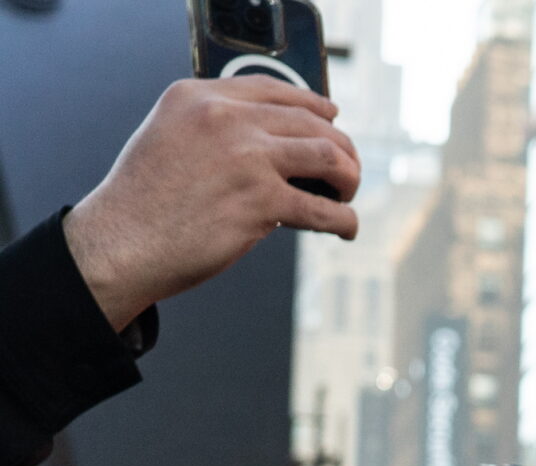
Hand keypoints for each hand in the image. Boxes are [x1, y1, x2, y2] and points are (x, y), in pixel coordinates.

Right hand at [63, 78, 361, 331]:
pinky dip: (345, 220)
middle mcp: (223, 118)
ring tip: (345, 197)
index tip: (332, 118)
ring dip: (349, 177)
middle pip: (311, 122)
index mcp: (198, 97)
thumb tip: (276, 138)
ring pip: (330, 155)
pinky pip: (326, 209)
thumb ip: (214, 126)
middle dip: (340, 148)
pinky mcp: (262, 201)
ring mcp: (246, 158)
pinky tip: (345, 228)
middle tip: (345, 173)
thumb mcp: (170, 136)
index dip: (313, 104)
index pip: (273, 89)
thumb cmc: (145, 200)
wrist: (122, 242)